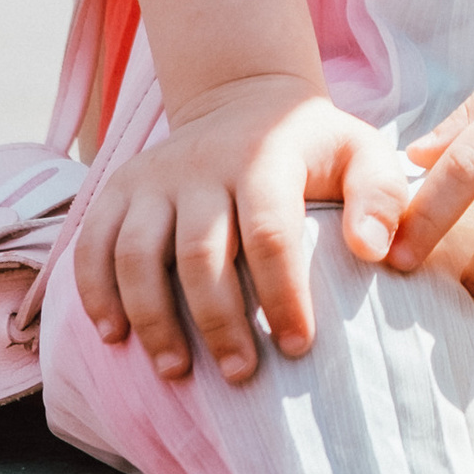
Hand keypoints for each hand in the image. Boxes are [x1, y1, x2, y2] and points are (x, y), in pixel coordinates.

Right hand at [73, 73, 414, 384]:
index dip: (282, 295)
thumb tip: (373, 252)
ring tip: (176, 370)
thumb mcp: (361, 152)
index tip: (296, 346)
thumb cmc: (311, 146)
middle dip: (218, 321)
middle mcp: (201, 165)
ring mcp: (153, 177)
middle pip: (200, 253)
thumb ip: (380, 196)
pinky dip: (94, 291)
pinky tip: (114, 335)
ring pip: (138, 254)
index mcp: (264, 157)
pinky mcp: (119, 188)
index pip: (270, 234)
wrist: (244, 100)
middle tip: (240, 373)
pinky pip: (93, 243)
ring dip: (152, 317)